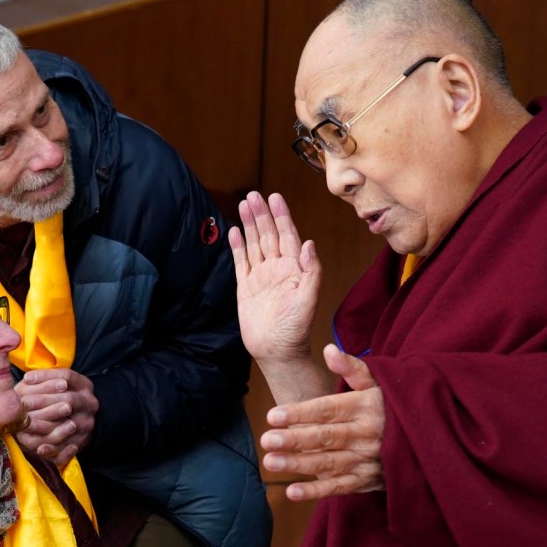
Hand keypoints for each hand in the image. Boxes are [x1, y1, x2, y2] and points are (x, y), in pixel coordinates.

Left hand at [14, 367, 97, 467]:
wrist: (79, 418)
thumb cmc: (59, 398)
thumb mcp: (56, 384)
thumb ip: (44, 380)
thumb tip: (27, 379)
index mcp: (84, 386)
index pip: (67, 376)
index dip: (46, 377)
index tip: (26, 379)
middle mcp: (90, 404)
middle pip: (69, 400)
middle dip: (43, 401)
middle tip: (23, 403)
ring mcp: (88, 424)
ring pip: (69, 425)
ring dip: (46, 425)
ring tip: (27, 424)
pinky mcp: (83, 442)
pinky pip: (68, 448)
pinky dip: (54, 449)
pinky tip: (40, 449)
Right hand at [230, 191, 320, 363]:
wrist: (277, 351)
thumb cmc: (296, 328)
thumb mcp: (308, 298)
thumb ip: (311, 271)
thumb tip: (309, 243)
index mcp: (294, 268)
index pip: (287, 235)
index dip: (282, 217)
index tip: (275, 198)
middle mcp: (277, 268)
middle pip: (268, 235)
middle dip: (262, 214)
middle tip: (254, 195)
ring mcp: (261, 276)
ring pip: (254, 243)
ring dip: (250, 224)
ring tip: (244, 204)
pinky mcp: (246, 286)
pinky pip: (240, 261)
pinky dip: (238, 245)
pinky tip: (235, 230)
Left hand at [260, 345, 384, 500]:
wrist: (430, 435)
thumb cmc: (392, 404)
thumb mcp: (378, 382)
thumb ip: (352, 368)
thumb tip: (328, 349)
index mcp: (366, 407)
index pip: (329, 409)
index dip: (301, 413)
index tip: (273, 415)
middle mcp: (367, 435)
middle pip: (326, 437)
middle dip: (295, 439)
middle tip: (266, 439)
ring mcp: (368, 460)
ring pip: (329, 463)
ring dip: (299, 465)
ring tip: (271, 461)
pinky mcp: (369, 481)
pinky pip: (341, 487)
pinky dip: (317, 492)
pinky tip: (291, 492)